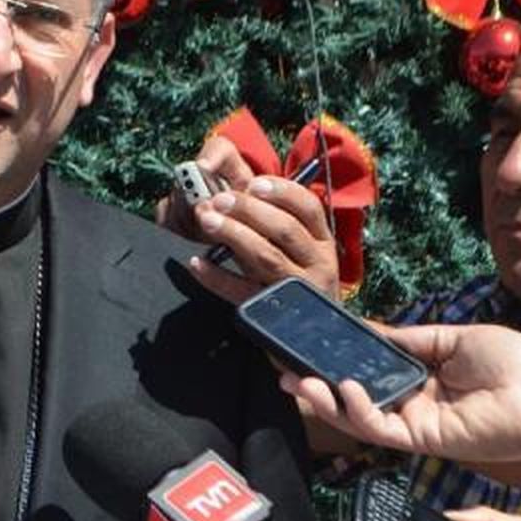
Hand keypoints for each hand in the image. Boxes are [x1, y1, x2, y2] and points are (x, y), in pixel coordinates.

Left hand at [155, 135, 340, 302]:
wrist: (315, 338)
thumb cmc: (296, 280)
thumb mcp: (299, 251)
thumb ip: (275, 222)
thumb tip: (240, 190)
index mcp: (323, 242)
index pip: (309, 208)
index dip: (281, 191)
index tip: (253, 182)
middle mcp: (317, 263)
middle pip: (284, 229)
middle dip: (248, 209)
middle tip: (218, 199)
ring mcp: (298, 290)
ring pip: (266, 255)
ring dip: (234, 233)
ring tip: (207, 219)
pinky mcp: (274, 313)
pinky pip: (242, 291)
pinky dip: (217, 276)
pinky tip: (197, 263)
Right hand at [281, 322, 520, 461]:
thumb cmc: (512, 362)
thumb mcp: (450, 337)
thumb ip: (406, 339)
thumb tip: (368, 330)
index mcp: (421, 378)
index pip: (368, 372)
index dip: (336, 362)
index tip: (306, 349)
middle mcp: (413, 404)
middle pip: (354, 398)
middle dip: (317, 387)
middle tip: (284, 372)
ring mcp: (416, 425)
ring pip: (358, 418)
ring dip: (326, 401)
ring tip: (299, 382)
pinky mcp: (424, 440)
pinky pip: (379, 429)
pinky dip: (357, 411)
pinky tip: (345, 389)